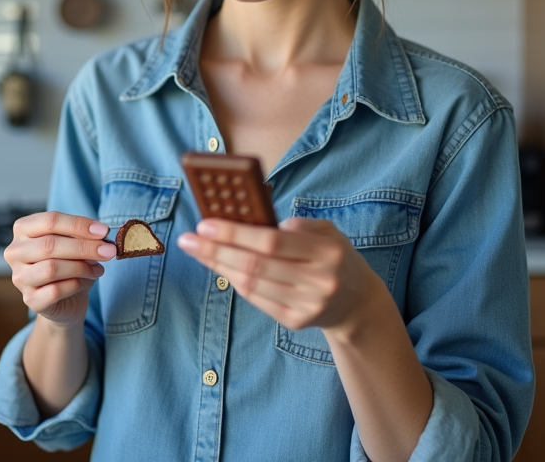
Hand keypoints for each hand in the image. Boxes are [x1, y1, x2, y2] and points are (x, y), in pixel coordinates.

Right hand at [4, 211, 115, 327]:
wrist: (65, 300)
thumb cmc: (68, 264)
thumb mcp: (75, 243)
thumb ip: (83, 236)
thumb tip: (101, 235)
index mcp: (23, 229)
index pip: (50, 220)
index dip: (79, 224)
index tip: (104, 231)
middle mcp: (15, 252)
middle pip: (50, 244)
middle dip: (84, 247)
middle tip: (109, 251)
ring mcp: (19, 277)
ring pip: (52, 268)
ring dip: (82, 267)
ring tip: (98, 269)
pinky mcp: (30, 300)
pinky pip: (56, 290)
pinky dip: (76, 285)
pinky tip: (86, 282)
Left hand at [177, 216, 385, 338]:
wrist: (356, 302)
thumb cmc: (333, 256)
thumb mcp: (326, 231)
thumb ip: (295, 225)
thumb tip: (253, 223)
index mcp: (327, 251)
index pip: (272, 242)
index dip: (235, 233)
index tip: (206, 224)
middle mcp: (319, 280)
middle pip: (256, 265)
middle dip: (216, 251)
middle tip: (188, 239)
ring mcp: (308, 305)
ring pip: (251, 284)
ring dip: (219, 266)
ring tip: (198, 251)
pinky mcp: (296, 322)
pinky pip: (256, 299)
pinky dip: (234, 282)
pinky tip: (220, 268)